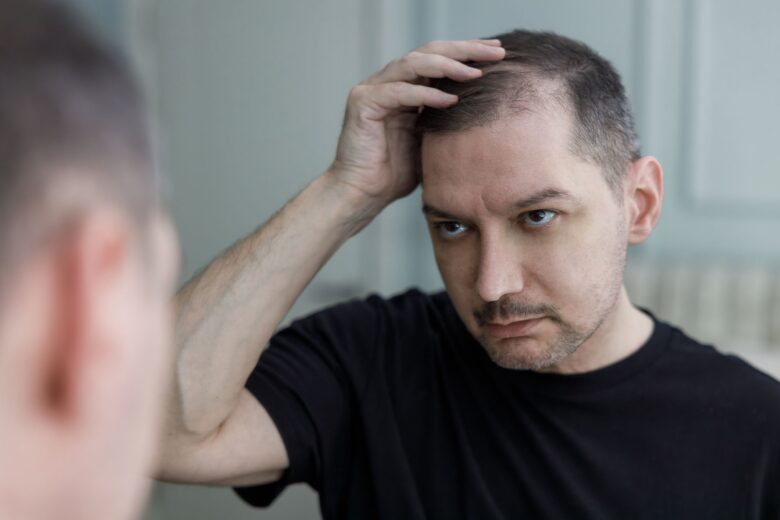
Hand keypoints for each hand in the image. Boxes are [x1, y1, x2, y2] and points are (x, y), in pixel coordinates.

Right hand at [329, 39, 504, 210]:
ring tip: (475, 72)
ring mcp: (372, 89)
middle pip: (429, 52)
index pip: (439, 58)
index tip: (499, 52)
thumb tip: (487, 106)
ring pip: (413, 63)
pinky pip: (399, 92)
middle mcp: (388, 82)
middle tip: (497, 50)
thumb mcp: (432, 140)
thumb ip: (448, 118)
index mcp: (405, 87)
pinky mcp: (363, 103)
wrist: (363, 195)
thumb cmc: (396, 174)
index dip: (468, 52)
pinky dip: (426, 94)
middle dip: (465, 49)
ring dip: (447, 65)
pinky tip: (451, 99)